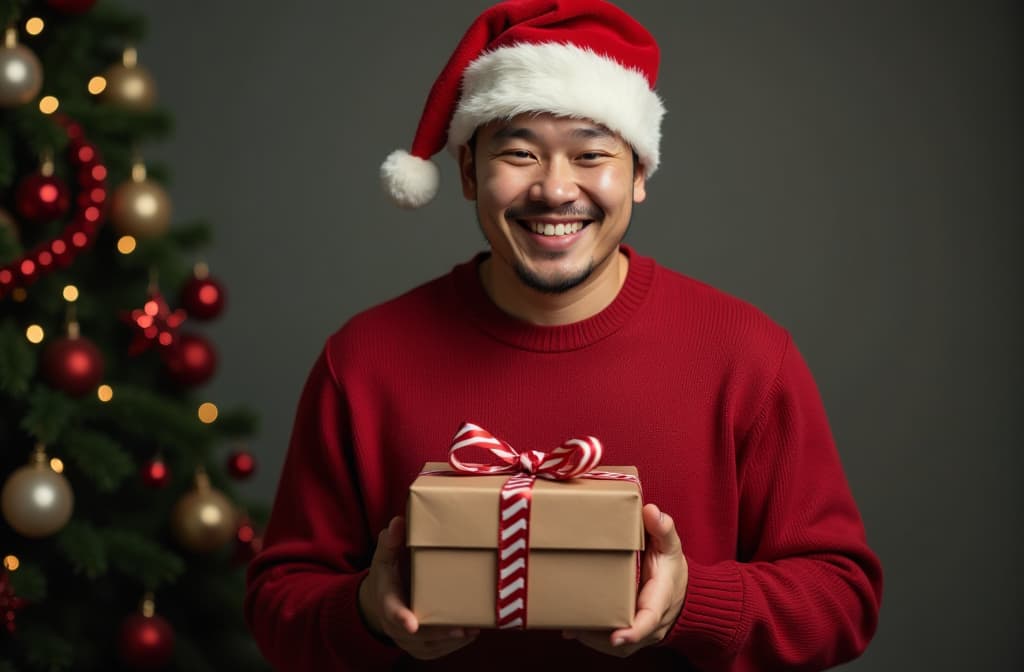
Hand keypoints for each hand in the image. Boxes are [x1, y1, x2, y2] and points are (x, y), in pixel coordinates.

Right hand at [358, 516, 479, 658]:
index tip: (411, 624)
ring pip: (428, 647)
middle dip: (438, 634)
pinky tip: (470, 635)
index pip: (392, 611)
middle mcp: (395, 625)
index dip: (401, 618)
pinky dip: (452, 646)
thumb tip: (399, 521)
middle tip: (462, 630)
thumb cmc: (389, 574)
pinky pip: (435, 652)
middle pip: (415, 636)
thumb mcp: (385, 556)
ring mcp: (407, 639)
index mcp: (387, 600)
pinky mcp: (419, 647)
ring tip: (474, 631)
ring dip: (450, 642)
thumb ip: (391, 541)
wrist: (382, 600)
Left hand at [563, 503, 687, 656]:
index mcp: (660, 600)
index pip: (649, 619)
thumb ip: (662, 528)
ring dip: (591, 637)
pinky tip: (570, 628)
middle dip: (599, 635)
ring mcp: (640, 634)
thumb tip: (651, 511)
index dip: (633, 631)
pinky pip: (609, 643)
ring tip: (567, 625)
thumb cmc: (669, 566)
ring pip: (614, 645)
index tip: (616, 636)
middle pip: (625, 636)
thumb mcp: (670, 545)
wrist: (678, 588)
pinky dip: (590, 637)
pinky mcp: (628, 635)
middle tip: (572, 626)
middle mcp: (652, 624)